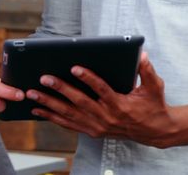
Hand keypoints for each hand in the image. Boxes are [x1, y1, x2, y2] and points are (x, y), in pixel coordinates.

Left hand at [27, 52, 177, 147]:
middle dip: (60, 89)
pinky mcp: (93, 132)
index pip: (102, 89)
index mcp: (121, 105)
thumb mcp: (155, 87)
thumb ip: (147, 70)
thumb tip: (140, 54)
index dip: (88, 78)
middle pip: (79, 102)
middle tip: (43, 78)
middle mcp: (107, 117)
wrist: (155, 132)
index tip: (74, 67)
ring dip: (49, 104)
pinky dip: (53, 118)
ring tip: (32, 94)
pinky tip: (38, 110)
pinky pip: (69, 125)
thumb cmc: (153, 105)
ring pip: (70, 114)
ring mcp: (98, 126)